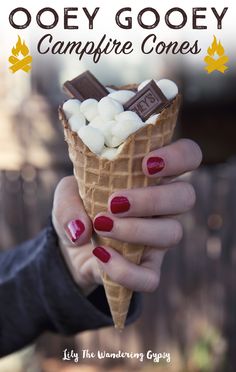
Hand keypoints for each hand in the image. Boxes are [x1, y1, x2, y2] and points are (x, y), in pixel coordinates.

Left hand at [52, 139, 201, 295]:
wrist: (70, 247)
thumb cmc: (78, 208)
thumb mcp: (65, 195)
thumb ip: (69, 200)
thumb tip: (82, 229)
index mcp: (151, 177)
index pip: (188, 156)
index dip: (179, 156)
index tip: (147, 164)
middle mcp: (163, 206)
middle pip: (185, 196)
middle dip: (152, 199)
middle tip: (114, 202)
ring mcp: (158, 238)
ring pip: (172, 233)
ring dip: (135, 230)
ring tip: (101, 225)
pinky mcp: (147, 268)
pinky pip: (151, 277)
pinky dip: (125, 270)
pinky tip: (101, 255)